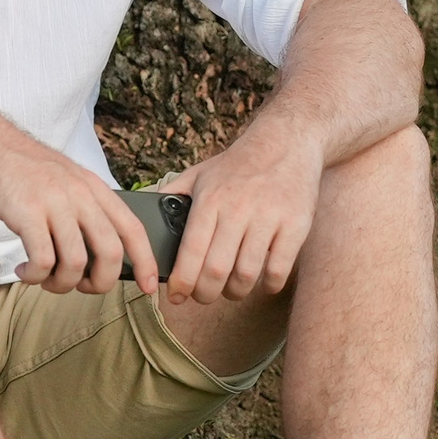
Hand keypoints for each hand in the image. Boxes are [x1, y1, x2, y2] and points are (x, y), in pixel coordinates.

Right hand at [0, 123, 159, 294]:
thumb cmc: (18, 165)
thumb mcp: (63, 178)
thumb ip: (82, 207)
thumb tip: (94, 251)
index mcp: (92, 187)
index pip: (132, 228)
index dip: (146, 261)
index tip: (149, 286)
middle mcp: (79, 194)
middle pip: (111, 252)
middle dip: (100, 283)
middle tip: (81, 287)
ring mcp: (53, 202)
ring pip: (76, 262)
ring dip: (62, 283)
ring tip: (44, 279)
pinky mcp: (26, 212)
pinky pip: (43, 260)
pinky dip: (35, 276)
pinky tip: (24, 271)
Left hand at [161, 121, 324, 303]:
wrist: (286, 142)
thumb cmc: (237, 165)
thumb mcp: (199, 173)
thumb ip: (171, 195)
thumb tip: (142, 215)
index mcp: (210, 199)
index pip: (191, 251)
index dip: (182, 282)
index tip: (177, 296)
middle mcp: (238, 209)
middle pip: (216, 270)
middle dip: (205, 294)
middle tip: (203, 296)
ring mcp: (269, 218)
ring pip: (246, 274)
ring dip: (235, 292)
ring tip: (232, 290)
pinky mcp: (296, 226)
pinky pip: (278, 269)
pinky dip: (267, 285)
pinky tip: (261, 282)